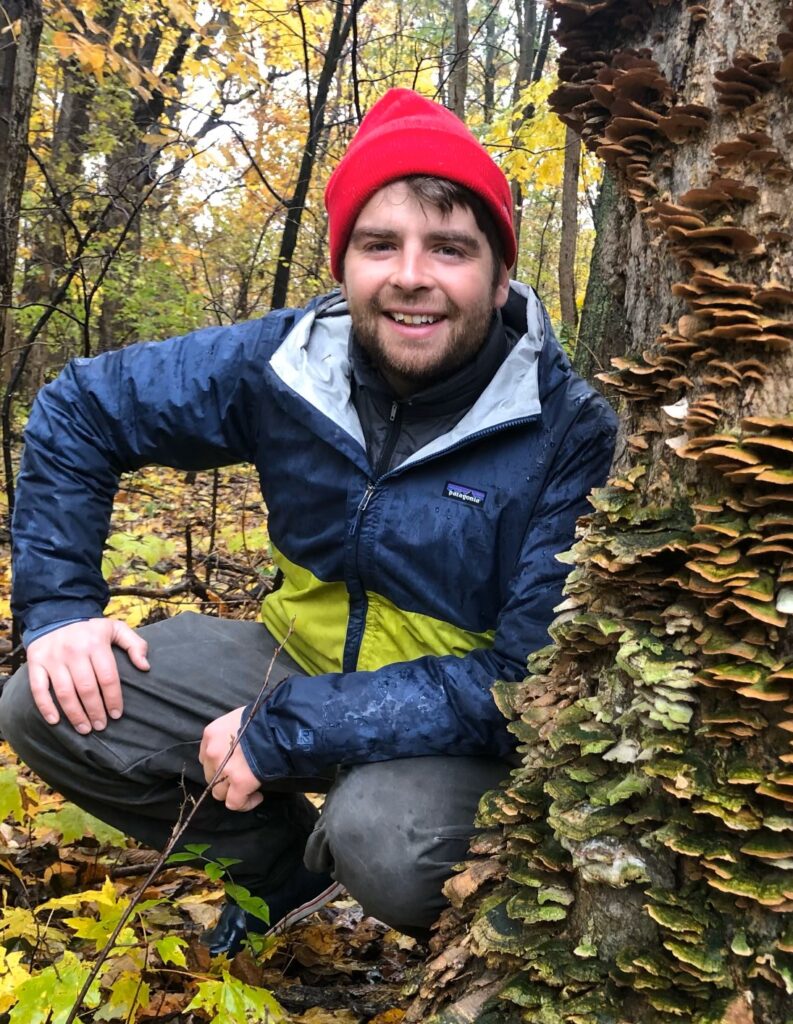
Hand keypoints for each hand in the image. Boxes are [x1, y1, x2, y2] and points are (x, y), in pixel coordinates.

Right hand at [26, 618, 148, 733]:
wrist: (56, 614)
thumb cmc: (90, 629)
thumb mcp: (116, 629)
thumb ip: (135, 645)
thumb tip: (145, 667)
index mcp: (96, 643)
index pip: (107, 677)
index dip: (113, 699)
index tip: (116, 714)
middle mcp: (73, 651)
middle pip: (87, 688)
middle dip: (95, 711)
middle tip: (101, 726)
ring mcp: (53, 658)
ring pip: (65, 693)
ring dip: (75, 715)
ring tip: (84, 729)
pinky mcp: (36, 663)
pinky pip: (39, 689)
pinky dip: (46, 707)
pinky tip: (55, 721)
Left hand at [199, 707, 262, 811]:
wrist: (279, 726)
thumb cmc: (264, 719)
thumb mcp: (239, 719)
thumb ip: (232, 733)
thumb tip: (237, 746)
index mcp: (212, 734)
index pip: (206, 757)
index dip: (219, 763)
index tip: (233, 765)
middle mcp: (212, 752)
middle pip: (211, 775)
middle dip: (224, 778)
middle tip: (242, 775)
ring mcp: (224, 769)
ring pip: (219, 792)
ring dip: (233, 792)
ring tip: (250, 788)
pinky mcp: (239, 783)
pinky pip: (235, 803)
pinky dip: (245, 803)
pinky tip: (257, 797)